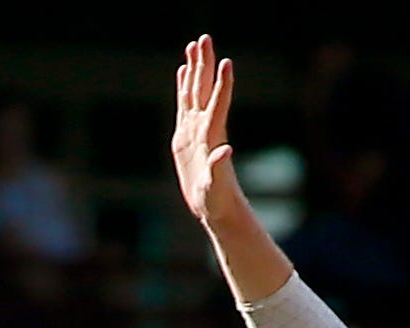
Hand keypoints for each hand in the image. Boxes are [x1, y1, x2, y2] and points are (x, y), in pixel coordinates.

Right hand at [170, 37, 243, 225]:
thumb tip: (225, 151)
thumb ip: (218, 168)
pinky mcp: (186, 135)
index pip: (218, 104)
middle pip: (204, 89)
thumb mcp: (215, 186)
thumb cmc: (217, 200)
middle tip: (204, 38)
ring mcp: (195, 129)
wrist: (213, 206)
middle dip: (204, 64)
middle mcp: (204, 127)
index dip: (222, 84)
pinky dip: (183, 86)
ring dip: (194, 68)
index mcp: (211, 137)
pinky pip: (184, 104)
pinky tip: (183, 71)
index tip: (226, 62)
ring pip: (194, 92)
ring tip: (194, 45)